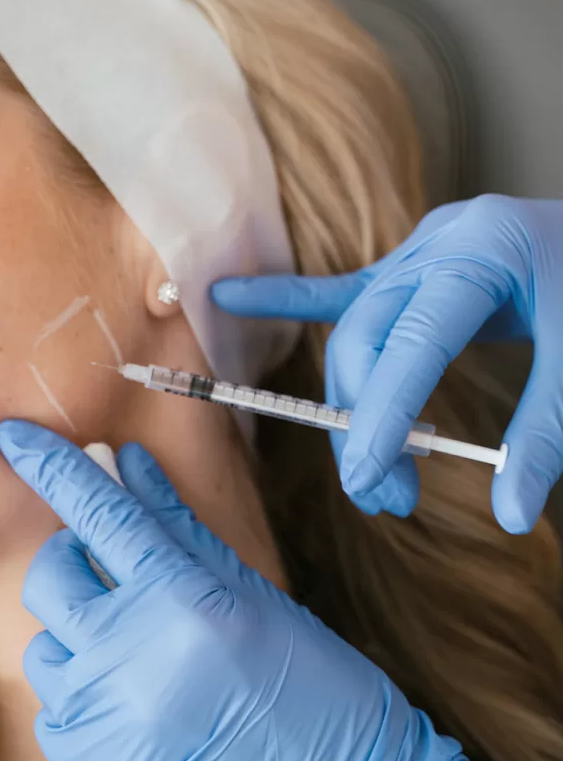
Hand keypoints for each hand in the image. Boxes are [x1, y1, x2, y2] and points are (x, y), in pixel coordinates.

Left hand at [0, 420, 466, 760]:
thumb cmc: (309, 684)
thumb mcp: (250, 591)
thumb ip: (177, 524)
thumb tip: (125, 462)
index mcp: (184, 599)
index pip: (98, 512)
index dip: (50, 466)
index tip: (13, 438)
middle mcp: (134, 657)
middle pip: (49, 577)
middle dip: (70, 563)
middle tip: (109, 576)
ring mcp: (108, 721)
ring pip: (44, 648)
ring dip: (78, 642)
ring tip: (137, 662)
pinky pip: (52, 713)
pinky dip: (82, 703)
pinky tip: (134, 713)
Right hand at [211, 195, 562, 532]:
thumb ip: (545, 433)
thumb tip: (511, 513)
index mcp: (482, 254)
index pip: (412, 343)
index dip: (385, 415)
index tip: (369, 482)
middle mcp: (436, 247)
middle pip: (365, 342)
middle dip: (365, 425)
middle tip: (386, 499)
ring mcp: (416, 253)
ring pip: (352, 334)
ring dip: (352, 405)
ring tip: (373, 476)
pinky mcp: (407, 268)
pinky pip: (338, 289)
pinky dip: (284, 299)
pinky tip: (229, 295)